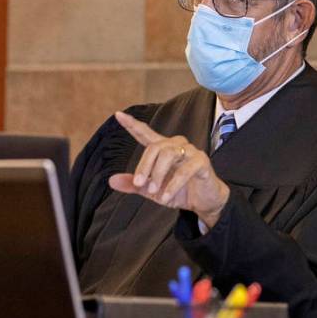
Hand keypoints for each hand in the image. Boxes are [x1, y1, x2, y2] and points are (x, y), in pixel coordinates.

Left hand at [108, 111, 230, 227]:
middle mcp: (177, 146)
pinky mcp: (202, 162)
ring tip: (154, 192)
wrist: (204, 203)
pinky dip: (172, 185)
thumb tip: (112, 180)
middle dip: (144, 166)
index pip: (146, 134)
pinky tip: (166, 197)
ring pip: (168, 154)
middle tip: (139, 184)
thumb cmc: (180, 192)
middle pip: (155, 147)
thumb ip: (134, 185)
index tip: (118, 115)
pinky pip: (184, 170)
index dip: (132, 124)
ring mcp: (191, 152)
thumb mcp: (153, 190)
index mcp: (164, 150)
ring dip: (157, 174)